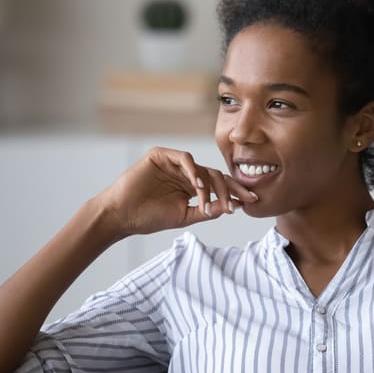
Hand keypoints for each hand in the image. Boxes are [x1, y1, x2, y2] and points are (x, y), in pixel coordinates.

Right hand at [97, 147, 258, 237]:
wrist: (122, 216)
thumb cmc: (148, 217)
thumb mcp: (183, 216)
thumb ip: (206, 210)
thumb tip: (231, 206)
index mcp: (191, 186)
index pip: (219, 185)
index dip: (236, 192)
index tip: (251, 202)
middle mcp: (185, 172)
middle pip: (215, 175)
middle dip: (230, 189)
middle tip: (237, 203)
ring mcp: (173, 162)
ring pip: (202, 168)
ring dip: (210, 186)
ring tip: (210, 202)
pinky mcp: (161, 155)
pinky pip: (184, 158)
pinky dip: (194, 171)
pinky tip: (198, 186)